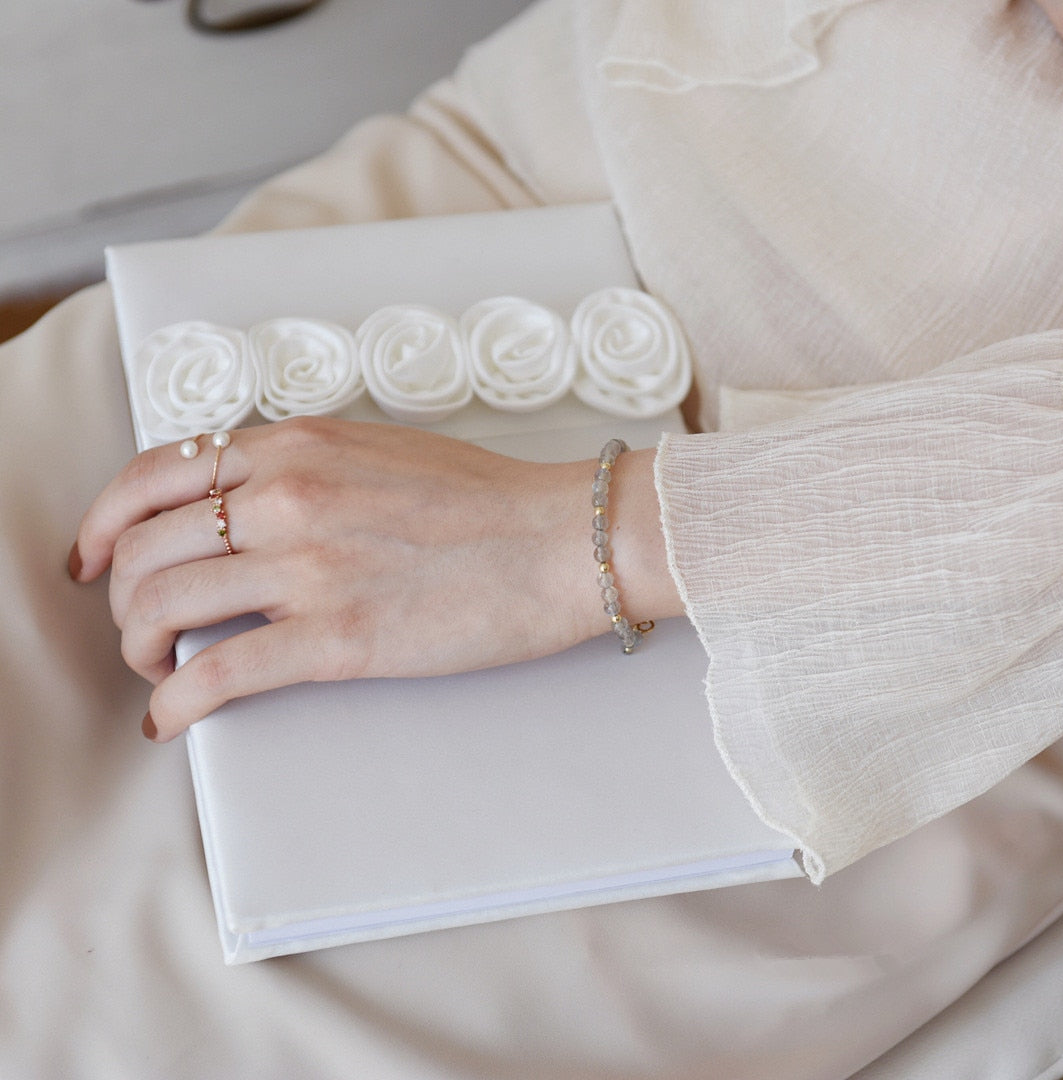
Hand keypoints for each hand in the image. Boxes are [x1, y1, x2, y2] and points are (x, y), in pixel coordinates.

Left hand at [70, 417, 678, 740]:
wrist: (562, 538)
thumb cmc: (489, 498)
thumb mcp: (380, 451)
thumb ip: (305, 467)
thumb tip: (244, 506)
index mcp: (296, 445)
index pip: (153, 476)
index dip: (103, 521)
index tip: (96, 556)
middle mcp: (287, 496)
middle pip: (144, 546)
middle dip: (118, 595)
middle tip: (132, 625)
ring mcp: (309, 566)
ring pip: (162, 606)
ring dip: (136, 645)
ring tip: (152, 666)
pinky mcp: (338, 638)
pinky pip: (218, 673)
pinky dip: (175, 701)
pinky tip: (171, 718)